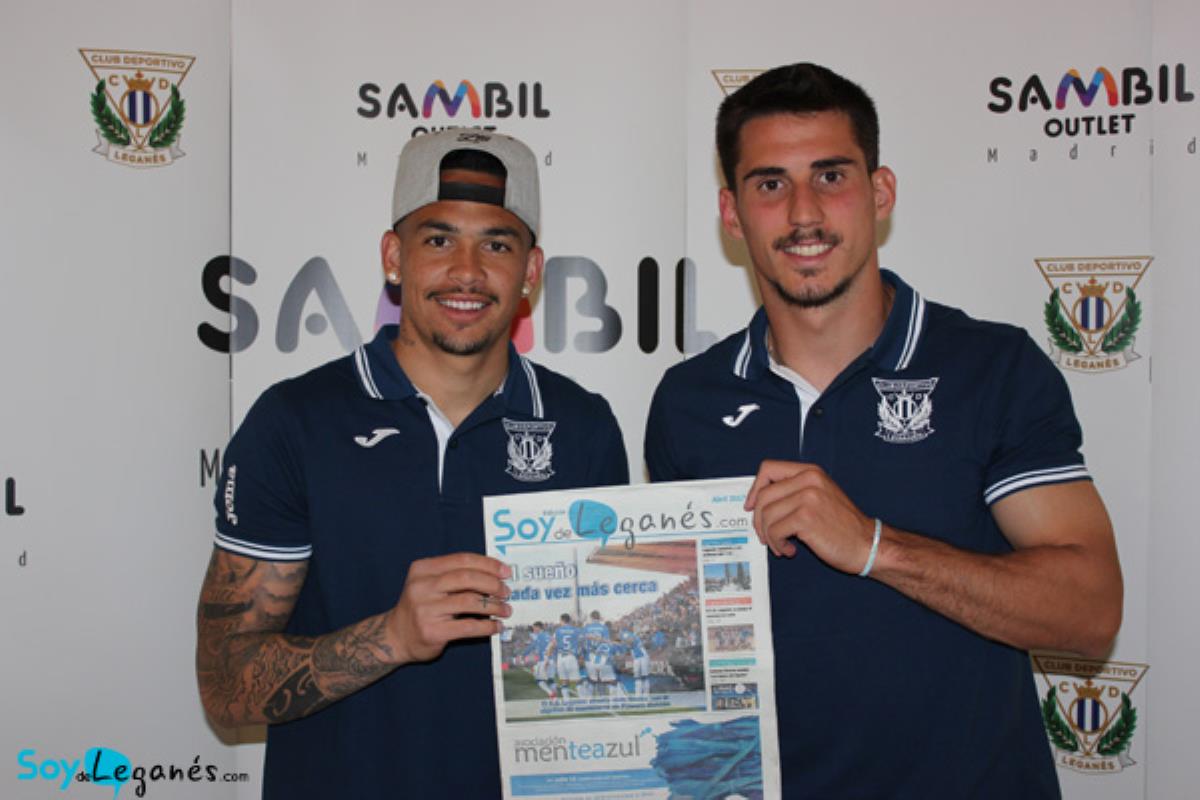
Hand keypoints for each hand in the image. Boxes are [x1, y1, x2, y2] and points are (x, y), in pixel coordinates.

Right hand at [384, 553, 512, 663]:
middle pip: (466, 578)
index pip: (462, 560)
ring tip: (506, 609)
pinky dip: (487, 626)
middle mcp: (422, 586)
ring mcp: (426, 609)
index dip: (488, 564)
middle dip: (493, 583)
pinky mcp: (432, 631)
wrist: (396, 636)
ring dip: (494, 605)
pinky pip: (468, 626)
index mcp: (423, 569)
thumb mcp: (430, 584)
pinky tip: (496, 626)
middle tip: (506, 591)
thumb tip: (494, 574)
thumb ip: (455, 576)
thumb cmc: (422, 607)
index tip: (506, 571)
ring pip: (470, 601)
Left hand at [745, 460, 875, 572]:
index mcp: (810, 472)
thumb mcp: (821, 496)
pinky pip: (775, 531)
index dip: (754, 488)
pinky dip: (778, 544)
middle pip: (763, 496)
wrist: (867, 544)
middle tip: (766, 535)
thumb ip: (795, 491)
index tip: (751, 506)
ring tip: (782, 545)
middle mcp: (808, 480)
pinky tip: (790, 549)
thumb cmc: (844, 526)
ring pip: (766, 515)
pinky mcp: (806, 517)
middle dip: (759, 520)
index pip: (768, 469)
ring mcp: (807, 497)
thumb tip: (761, 501)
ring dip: (770, 536)